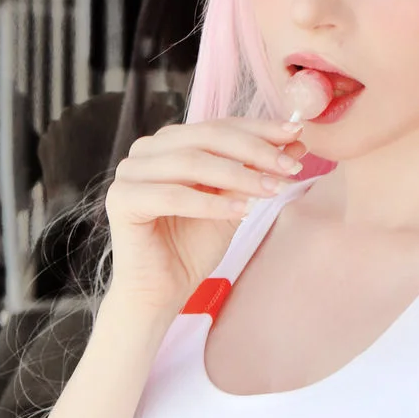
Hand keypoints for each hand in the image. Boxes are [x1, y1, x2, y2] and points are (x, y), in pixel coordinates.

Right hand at [100, 116, 305, 313]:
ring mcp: (130, 172)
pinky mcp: (122, 200)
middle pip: (206, 137)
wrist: (162, 292)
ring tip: (273, 191)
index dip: (259, 129)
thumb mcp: (233, 203)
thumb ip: (255, 172)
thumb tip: (295, 142)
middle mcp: (146, 150)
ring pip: (191, 163)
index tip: (296, 134)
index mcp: (170, 143)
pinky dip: (211, 203)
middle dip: (254, 151)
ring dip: (238, 176)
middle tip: (289, 167)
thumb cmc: (193, 247)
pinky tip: (243, 211)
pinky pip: (173, 196)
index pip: (219, 126)